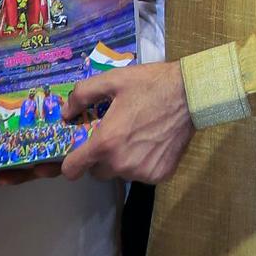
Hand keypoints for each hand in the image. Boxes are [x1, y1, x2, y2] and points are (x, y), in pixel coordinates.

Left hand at [61, 62, 192, 184]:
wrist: (189, 95)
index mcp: (106, 142)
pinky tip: (151, 142)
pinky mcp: (159, 176)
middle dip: (99, 157)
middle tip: (112, 135)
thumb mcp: (113, 80)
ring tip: (135, 135)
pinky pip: (141, 174)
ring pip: (120, 173)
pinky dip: (142, 162)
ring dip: (121, 160)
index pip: (73, 170)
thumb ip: (83, 95)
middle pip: (97, 172)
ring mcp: (142, 173)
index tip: (75, 155)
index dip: (70, 163)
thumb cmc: (149, 85)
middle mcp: (121, 164)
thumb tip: (66, 113)